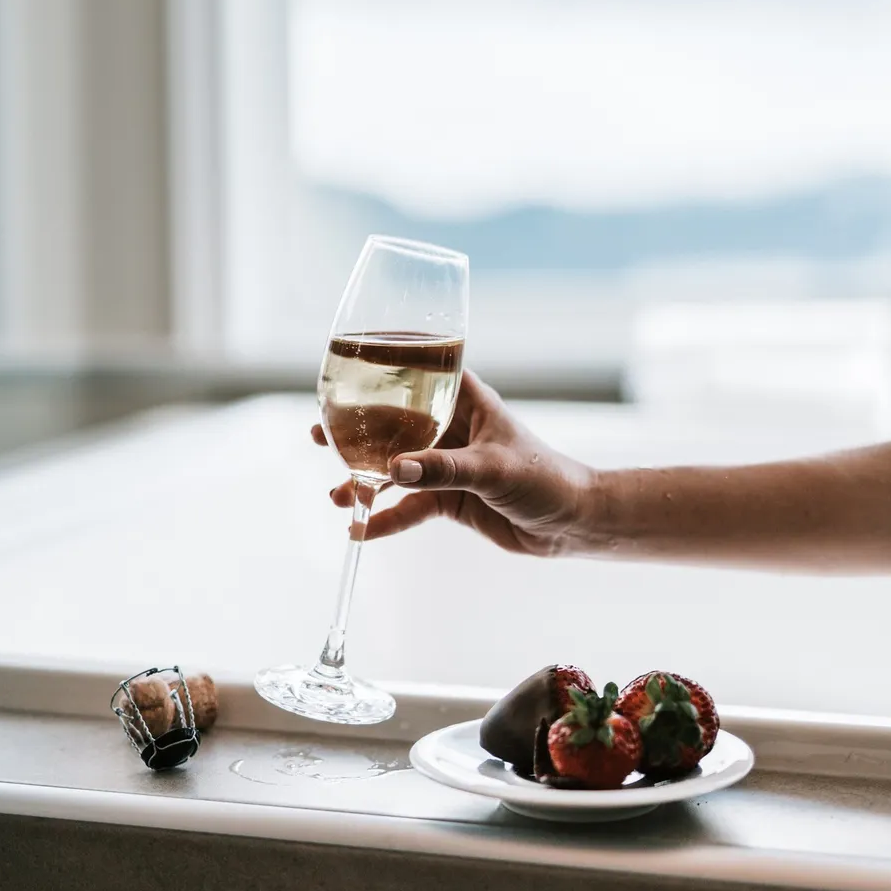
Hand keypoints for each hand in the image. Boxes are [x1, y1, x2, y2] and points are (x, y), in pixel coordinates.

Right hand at [312, 371, 596, 555]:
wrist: (571, 524)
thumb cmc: (544, 478)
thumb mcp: (493, 470)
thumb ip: (443, 469)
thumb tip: (394, 469)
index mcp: (466, 400)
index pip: (422, 369)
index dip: (386, 362)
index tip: (346, 359)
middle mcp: (451, 427)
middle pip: (394, 420)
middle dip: (357, 429)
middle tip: (318, 434)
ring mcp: (447, 463)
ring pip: (395, 466)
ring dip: (364, 478)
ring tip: (336, 494)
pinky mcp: (449, 497)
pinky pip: (408, 506)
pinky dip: (385, 518)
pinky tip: (361, 531)